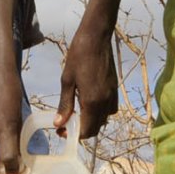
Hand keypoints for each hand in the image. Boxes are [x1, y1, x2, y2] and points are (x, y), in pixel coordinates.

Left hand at [56, 26, 117, 140]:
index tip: (61, 130)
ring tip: (76, 113)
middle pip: (96, 128)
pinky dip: (100, 112)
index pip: (86, 131)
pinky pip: (110, 109)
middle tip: (65, 123)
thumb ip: (65, 104)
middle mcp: (105, 102)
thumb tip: (59, 123)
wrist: (96, 37)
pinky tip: (88, 103)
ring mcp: (112, 96)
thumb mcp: (67, 80)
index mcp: (92, 102)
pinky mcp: (115, 89)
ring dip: (91, 122)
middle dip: (81, 130)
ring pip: (103, 120)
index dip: (73, 135)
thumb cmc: (78, 55)